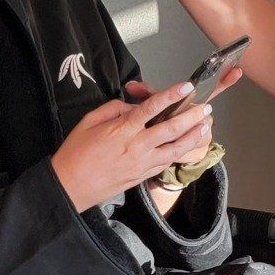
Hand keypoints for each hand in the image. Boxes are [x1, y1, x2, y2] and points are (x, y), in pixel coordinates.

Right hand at [52, 81, 216, 212]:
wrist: (69, 187)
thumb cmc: (75, 153)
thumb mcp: (88, 121)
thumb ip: (114, 109)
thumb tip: (132, 106)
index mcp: (122, 130)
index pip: (151, 108)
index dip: (171, 95)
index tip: (186, 87)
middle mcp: (136, 146)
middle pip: (171, 129)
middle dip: (191, 116)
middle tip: (205, 107)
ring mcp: (141, 164)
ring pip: (175, 149)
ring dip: (192, 137)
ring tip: (205, 127)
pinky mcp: (142, 176)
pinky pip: (165, 163)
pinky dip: (178, 154)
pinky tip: (187, 147)